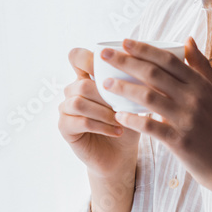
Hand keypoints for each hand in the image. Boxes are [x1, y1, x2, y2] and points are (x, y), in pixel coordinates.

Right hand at [57, 47, 140, 178]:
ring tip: (121, 119)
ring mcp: (66, 109)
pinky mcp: (64, 127)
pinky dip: (102, 126)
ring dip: (103, 111)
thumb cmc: (127, 123)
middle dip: (105, 95)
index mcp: (86, 78)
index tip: (109, 66)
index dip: (88, 58)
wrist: (120, 155)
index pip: (77, 57)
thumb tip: (147, 65)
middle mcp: (72, 90)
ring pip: (79, 102)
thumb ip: (131, 82)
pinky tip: (117, 131)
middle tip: (124, 105)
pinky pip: (81, 121)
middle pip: (82, 83)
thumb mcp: (132, 100)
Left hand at [99, 36, 211, 193]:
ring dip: (124, 88)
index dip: (144, 49)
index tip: (124, 41)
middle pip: (154, 73)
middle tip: (104, 55)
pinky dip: (133, 120)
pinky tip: (118, 116)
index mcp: (201, 85)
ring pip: (148, 97)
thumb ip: (201, 66)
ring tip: (105, 84)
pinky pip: (151, 127)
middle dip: (125, 62)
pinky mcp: (180, 141)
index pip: (168, 59)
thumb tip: (187, 39)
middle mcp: (194, 99)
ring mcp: (187, 120)